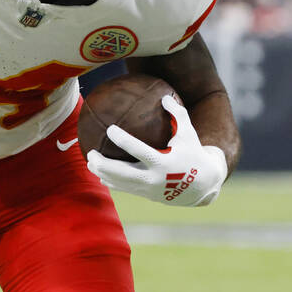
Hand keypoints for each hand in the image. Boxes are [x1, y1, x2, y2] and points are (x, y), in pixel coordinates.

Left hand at [86, 95, 228, 206]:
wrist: (201, 186)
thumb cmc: (193, 154)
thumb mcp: (189, 134)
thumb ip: (177, 114)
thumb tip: (164, 96)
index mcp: (163, 162)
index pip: (139, 151)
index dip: (123, 140)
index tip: (110, 129)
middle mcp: (153, 178)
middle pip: (122, 173)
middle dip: (104, 164)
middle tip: (91, 152)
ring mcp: (148, 189)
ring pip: (119, 183)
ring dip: (102, 173)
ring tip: (90, 162)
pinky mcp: (145, 195)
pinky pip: (124, 188)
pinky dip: (111, 181)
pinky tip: (100, 173)